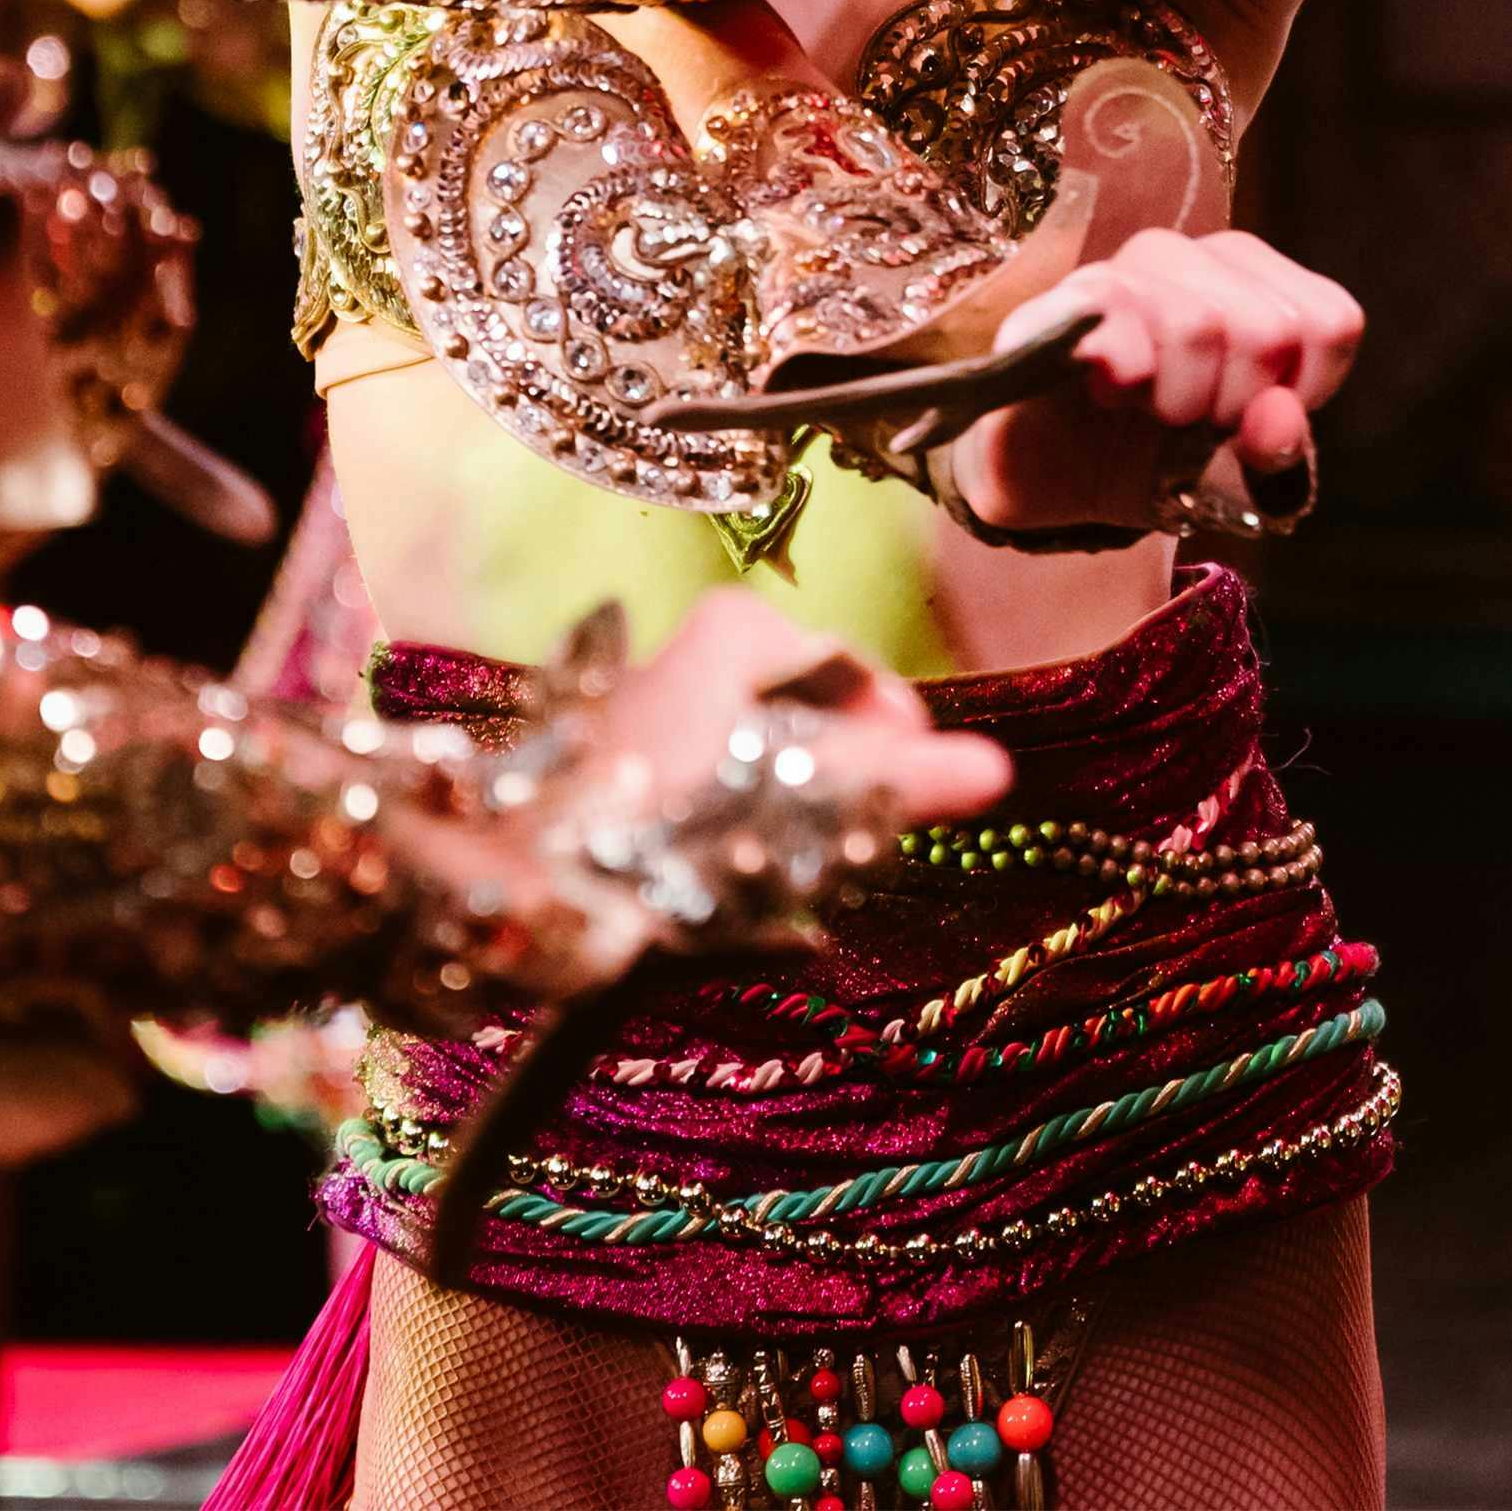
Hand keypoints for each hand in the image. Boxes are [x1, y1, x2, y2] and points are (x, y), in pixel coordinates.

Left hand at [435, 588, 1010, 984]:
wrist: (514, 879)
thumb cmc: (659, 824)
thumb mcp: (792, 797)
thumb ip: (895, 783)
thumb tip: (997, 769)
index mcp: (736, 630)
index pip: (849, 667)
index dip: (893, 726)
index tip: (918, 780)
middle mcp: (683, 647)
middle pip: (798, 704)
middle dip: (838, 766)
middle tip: (860, 830)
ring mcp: (640, 703)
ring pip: (748, 741)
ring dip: (784, 795)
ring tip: (799, 856)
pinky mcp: (609, 759)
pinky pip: (701, 773)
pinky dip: (730, 810)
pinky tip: (727, 864)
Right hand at [946, 230, 1360, 543]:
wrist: (1054, 477)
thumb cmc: (1156, 456)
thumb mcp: (1237, 475)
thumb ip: (1277, 453)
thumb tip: (1278, 420)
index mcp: (1256, 282)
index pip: (1329, 320)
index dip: (1305, 390)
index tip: (1255, 419)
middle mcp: (1196, 257)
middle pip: (1269, 328)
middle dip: (1235, 405)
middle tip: (1191, 423)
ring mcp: (1127, 270)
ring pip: (1198, 322)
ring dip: (1178, 399)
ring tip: (1147, 410)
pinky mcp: (1063, 298)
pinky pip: (1113, 314)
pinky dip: (1124, 376)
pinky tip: (1108, 393)